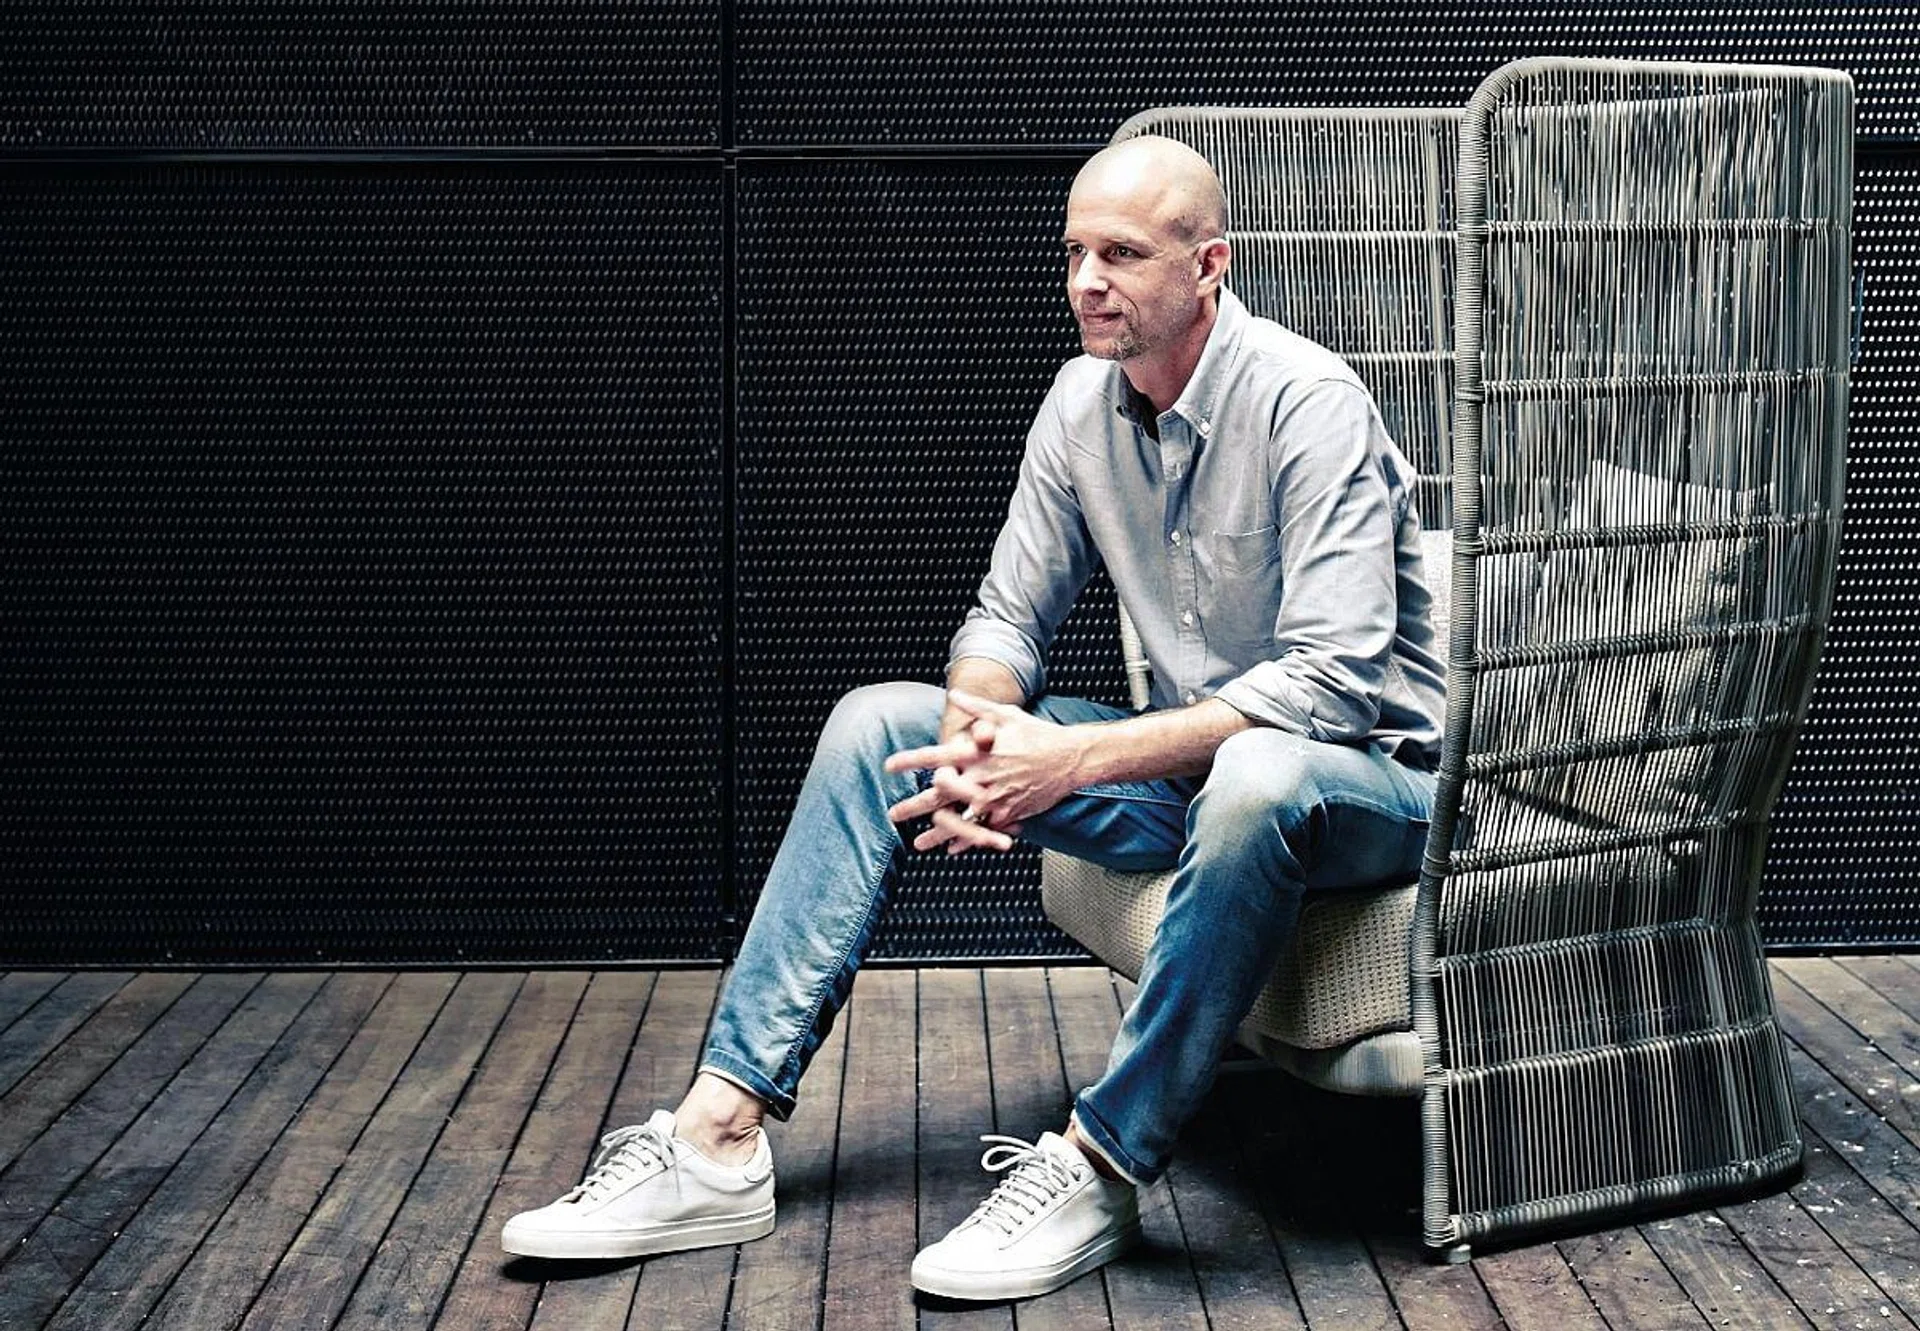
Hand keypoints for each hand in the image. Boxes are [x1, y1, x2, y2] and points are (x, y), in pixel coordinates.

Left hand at [885, 690, 1085, 848]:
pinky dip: (968, 839)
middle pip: (940, 796)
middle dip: (913, 806)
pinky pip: (984, 829)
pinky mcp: (1010, 813)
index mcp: (977, 752)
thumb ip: (977, 708)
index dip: (910, 762)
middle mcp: (982, 777)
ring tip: (919, 844)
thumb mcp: (1006, 715)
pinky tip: (953, 848)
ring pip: (959, 820)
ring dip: (937, 834)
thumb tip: (955, 694)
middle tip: (894, 814)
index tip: (890, 767)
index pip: (936, 757)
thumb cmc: (1037, 734)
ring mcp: (996, 798)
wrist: (1070, 758)